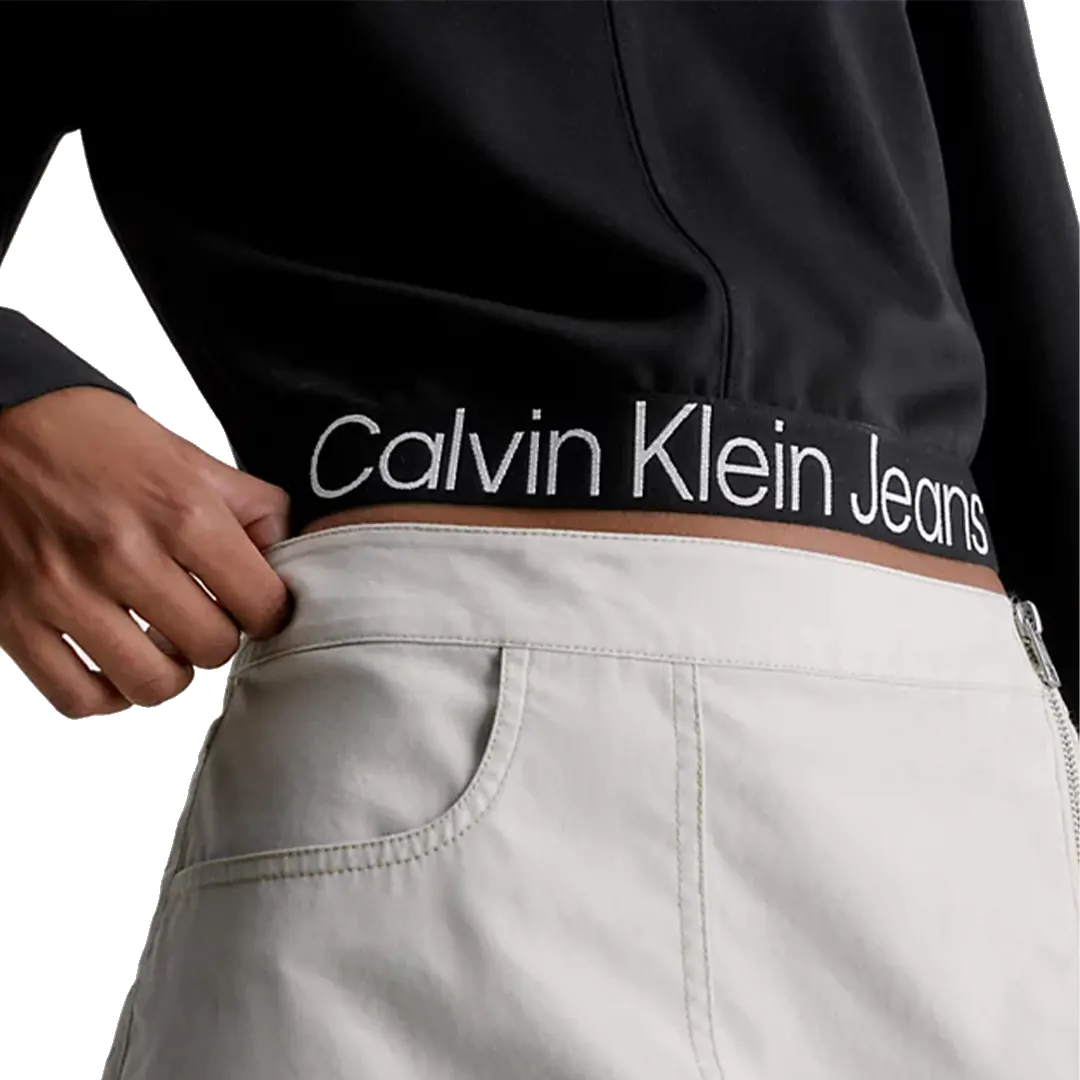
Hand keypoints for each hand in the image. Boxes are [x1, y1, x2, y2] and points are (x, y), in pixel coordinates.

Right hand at [0, 386, 292, 716]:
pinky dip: (108, 693)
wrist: (0, 420)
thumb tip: (286, 560)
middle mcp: (124, 556)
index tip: (254, 602)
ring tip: (162, 642)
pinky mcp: (15, 621)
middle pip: (212, 648)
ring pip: (153, 685)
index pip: (262, 605)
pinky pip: (79, 699)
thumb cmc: (96, 438)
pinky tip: (116, 661)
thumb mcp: (192, 457)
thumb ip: (255, 508)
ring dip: (169, 670)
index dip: (268, 609)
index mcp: (180, 513)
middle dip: (218, 635)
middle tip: (204, 615)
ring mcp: (65, 594)